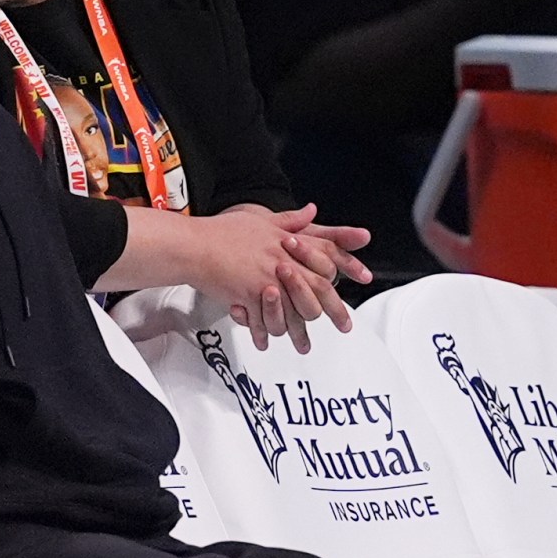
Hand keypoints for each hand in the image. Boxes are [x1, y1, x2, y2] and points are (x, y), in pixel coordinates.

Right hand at [209, 204, 370, 353]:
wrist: (195, 245)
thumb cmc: (223, 232)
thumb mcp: (261, 220)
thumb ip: (290, 220)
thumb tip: (311, 211)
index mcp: (288, 244)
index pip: (327, 256)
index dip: (347, 268)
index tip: (361, 278)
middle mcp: (283, 261)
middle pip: (319, 288)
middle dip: (335, 310)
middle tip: (345, 326)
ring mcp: (268, 280)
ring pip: (293, 311)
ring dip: (299, 332)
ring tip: (303, 347)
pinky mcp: (250, 294)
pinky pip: (263, 320)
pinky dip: (264, 334)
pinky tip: (266, 344)